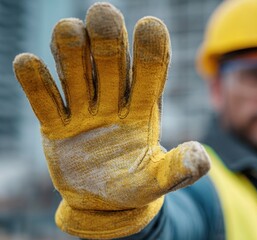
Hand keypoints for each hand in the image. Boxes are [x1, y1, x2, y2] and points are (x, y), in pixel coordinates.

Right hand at [13, 3, 209, 238]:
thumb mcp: (160, 180)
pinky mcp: (55, 125)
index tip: (150, 26)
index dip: (151, 49)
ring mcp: (83, 110)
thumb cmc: (137, 183)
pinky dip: (35, 82)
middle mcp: (113, 100)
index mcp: (143, 106)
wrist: (104, 203)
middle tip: (104, 15)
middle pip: (110, 60)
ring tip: (71, 32)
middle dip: (109, 38)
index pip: (150, 70)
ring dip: (72, 49)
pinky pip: (43, 99)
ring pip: (75, 69)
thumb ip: (179, 169)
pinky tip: (28, 63)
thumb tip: (199, 156)